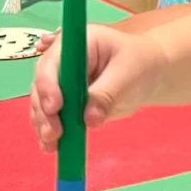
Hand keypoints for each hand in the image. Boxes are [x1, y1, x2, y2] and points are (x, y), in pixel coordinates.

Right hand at [29, 26, 165, 149]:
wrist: (148, 73)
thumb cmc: (140, 65)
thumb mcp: (128, 76)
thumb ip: (107, 95)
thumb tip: (89, 119)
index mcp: (79, 43)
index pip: (54, 61)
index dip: (49, 84)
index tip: (55, 107)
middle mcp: (64, 59)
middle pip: (43, 83)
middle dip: (44, 109)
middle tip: (54, 133)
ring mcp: (62, 80)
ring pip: (42, 101)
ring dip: (43, 123)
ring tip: (51, 144)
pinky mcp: (65, 100)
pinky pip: (50, 115)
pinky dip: (49, 130)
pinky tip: (51, 147)